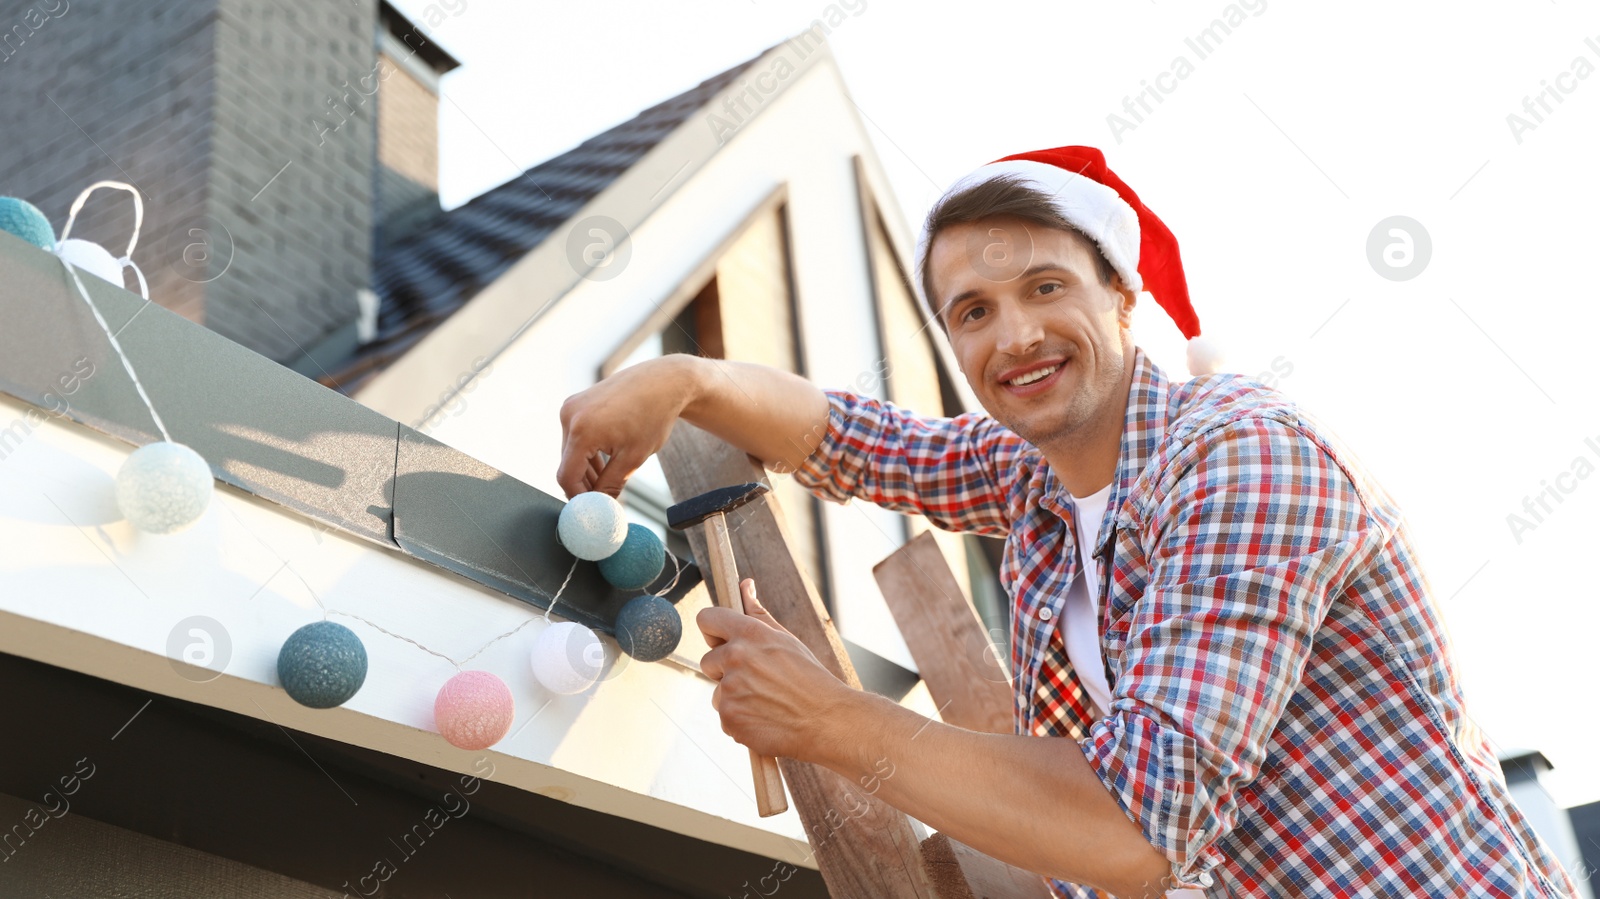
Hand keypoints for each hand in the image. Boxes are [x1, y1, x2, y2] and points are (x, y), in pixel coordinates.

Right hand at [556, 356, 698, 498]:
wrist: (663, 382)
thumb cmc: (653, 416)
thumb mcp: (633, 458)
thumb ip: (610, 485)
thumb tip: (600, 507)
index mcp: (582, 430)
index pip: (567, 476)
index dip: (578, 498)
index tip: (593, 509)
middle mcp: (570, 416)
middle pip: (568, 464)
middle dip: (584, 484)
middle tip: (605, 497)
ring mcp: (571, 406)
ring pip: (571, 451)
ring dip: (587, 468)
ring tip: (610, 477)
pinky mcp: (577, 402)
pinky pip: (575, 435)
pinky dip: (588, 451)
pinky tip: (607, 458)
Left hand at [698, 578, 850, 760]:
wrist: (826, 721)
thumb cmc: (809, 678)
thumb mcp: (785, 639)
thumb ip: (758, 613)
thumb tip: (745, 585)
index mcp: (749, 633)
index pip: (706, 619)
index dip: (712, 630)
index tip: (721, 640)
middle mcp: (736, 657)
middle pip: (707, 661)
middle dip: (724, 670)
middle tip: (757, 679)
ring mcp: (730, 689)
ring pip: (718, 692)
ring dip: (735, 698)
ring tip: (766, 702)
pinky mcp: (729, 718)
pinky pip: (725, 717)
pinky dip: (741, 720)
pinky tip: (765, 718)